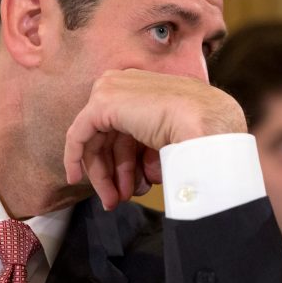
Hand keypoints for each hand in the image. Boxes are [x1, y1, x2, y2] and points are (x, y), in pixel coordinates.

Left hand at [64, 69, 247, 209]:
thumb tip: (145, 170)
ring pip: (96, 138)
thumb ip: (152, 145)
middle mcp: (128, 83)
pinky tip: (77, 178)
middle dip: (115, 170)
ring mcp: (113, 89)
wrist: (206, 123)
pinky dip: (75, 157)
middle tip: (118, 198)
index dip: (127, 159)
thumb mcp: (171, 135)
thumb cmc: (200, 131)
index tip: (131, 185)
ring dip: (105, 173)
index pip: (128, 127)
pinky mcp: (101, 104)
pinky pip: (79, 134)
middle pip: (111, 134)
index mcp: (148, 87)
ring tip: (115, 199)